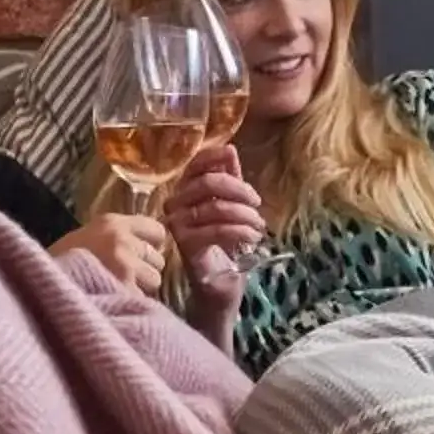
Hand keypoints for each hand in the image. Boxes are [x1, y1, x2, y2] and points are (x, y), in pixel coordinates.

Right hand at [52, 213, 170, 295]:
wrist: (37, 286)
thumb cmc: (56, 264)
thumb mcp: (83, 238)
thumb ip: (112, 239)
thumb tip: (141, 248)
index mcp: (111, 223)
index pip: (157, 230)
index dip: (151, 245)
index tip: (142, 255)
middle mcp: (123, 241)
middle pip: (158, 259)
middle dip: (145, 270)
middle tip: (123, 278)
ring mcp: (126, 267)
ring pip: (154, 281)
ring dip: (141, 288)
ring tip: (117, 291)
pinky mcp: (126, 292)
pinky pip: (143, 300)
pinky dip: (132, 304)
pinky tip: (114, 304)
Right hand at [161, 145, 264, 279]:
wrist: (218, 284)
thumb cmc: (224, 244)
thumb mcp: (232, 207)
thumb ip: (230, 179)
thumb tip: (230, 150)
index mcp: (185, 191)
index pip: (195, 164)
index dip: (215, 156)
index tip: (234, 158)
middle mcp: (174, 204)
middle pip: (207, 183)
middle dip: (239, 189)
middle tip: (257, 202)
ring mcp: (176, 225)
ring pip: (215, 207)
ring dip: (245, 215)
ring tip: (259, 226)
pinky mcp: (184, 244)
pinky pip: (216, 229)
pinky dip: (240, 231)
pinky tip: (253, 237)